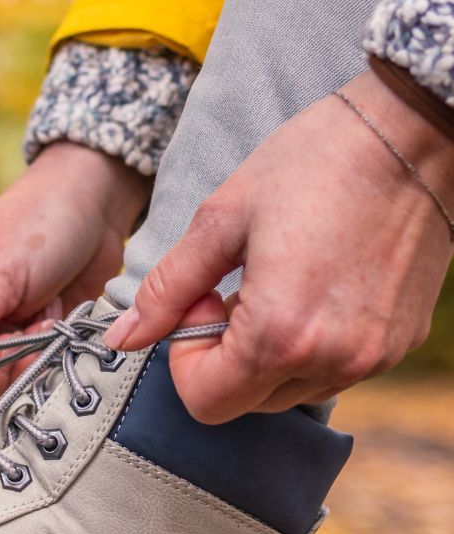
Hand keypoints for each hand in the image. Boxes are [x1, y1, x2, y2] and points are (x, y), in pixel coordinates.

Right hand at [0, 143, 148, 416]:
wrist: (92, 207)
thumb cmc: (35, 226)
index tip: (2, 346)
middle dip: (2, 371)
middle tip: (28, 327)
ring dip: (28, 364)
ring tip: (43, 318)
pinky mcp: (22, 351)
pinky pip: (28, 384)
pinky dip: (46, 362)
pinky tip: (54, 324)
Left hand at [103, 68, 453, 422]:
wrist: (414, 131)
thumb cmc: (314, 163)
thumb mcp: (220, 221)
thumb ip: (165, 290)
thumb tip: (120, 338)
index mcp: (280, 334)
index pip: (205, 402)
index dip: (185, 357)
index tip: (201, 301)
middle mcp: (334, 360)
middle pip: (244, 402)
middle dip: (221, 357)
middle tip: (231, 290)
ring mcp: (372, 357)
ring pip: (286, 392)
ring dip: (263, 354)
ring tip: (274, 285)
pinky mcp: (399, 345)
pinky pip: (330, 372)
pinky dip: (305, 347)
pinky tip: (310, 289)